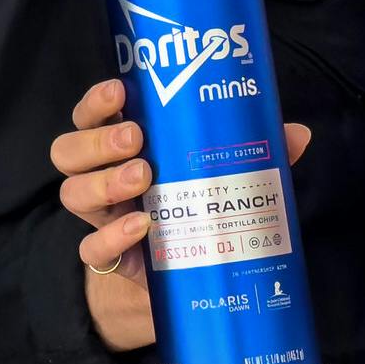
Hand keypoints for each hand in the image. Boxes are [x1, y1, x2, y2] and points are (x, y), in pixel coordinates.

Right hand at [51, 78, 309, 352]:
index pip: (89, 114)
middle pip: (68, 151)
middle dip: (98, 140)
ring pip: (71, 194)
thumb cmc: (196, 202)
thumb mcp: (222, 173)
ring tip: (144, 177)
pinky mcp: (109, 257)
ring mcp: (99, 218)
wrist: (182, 272)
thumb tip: (297, 133)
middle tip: (136, 137)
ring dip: (104, 182)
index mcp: (118, 146)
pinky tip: (143, 226)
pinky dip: (113, 236)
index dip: (97, 101)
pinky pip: (91, 249)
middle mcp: (98, 176)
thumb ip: (251, 152)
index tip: (120, 90)